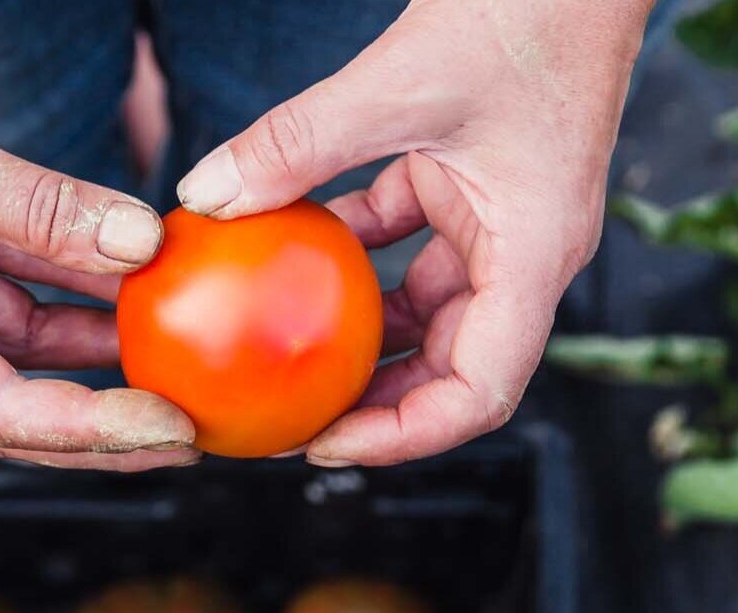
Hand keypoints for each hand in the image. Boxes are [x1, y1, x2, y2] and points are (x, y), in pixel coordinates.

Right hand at [0, 0, 195, 467]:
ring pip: (30, 343)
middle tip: (192, 433)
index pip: (1, 413)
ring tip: (182, 357)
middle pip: (22, 405)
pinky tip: (137, 280)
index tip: (170, 431)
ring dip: (101, 347)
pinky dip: (76, 282)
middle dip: (106, 422)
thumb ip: (44, 211)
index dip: (91, 430)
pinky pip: (24, 284)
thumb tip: (144, 247)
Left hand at [177, 0, 652, 465]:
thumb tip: (202, 195)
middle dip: (374, 409)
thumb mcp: (400, 77)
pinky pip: (408, 252)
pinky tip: (293, 260)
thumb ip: (298, 144)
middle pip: (450, 373)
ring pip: (426, 319)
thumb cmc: (527, 3)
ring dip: (360, 343)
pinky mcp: (472, 194)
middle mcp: (526, 260)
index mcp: (535, 258)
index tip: (328, 442)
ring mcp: (501, 230)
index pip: (479, 393)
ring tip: (284, 362)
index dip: (404, 437)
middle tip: (291, 422)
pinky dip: (355, 264)